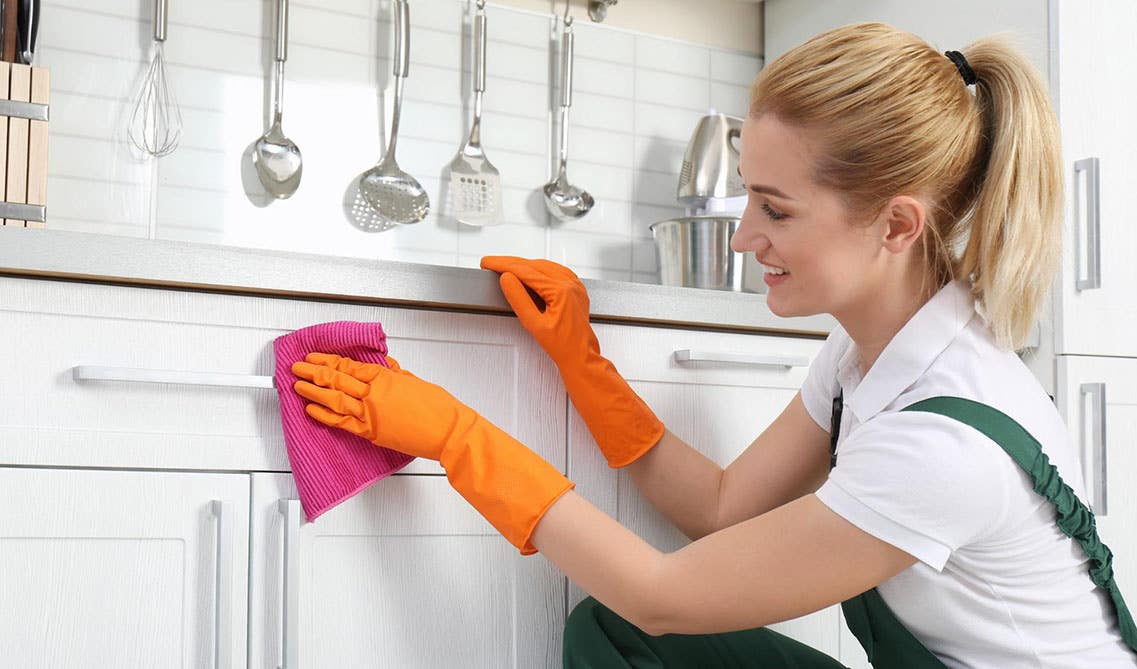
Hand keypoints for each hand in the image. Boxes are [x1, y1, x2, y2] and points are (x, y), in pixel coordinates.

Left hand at [292, 352, 465, 460]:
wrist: (449, 431)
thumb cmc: (439, 408)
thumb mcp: (416, 381)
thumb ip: (396, 375)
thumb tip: (386, 368)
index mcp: (386, 378)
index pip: (349, 366)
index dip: (328, 360)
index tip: (314, 357)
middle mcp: (374, 394)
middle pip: (336, 379)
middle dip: (313, 372)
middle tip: (297, 367)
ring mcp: (371, 414)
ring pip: (334, 399)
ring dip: (313, 391)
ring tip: (298, 386)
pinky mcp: (372, 433)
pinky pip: (341, 423)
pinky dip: (324, 416)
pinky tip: (311, 410)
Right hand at [478, 255, 597, 368]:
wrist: (581, 356)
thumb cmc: (563, 346)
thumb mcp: (534, 324)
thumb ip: (519, 299)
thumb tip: (507, 280)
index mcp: (561, 291)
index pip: (526, 271)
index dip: (503, 265)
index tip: (489, 263)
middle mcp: (570, 284)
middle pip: (534, 265)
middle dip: (511, 263)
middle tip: (493, 263)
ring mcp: (575, 286)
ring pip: (545, 266)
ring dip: (525, 264)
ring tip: (507, 267)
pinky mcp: (575, 290)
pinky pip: (556, 271)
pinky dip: (539, 269)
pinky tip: (531, 272)